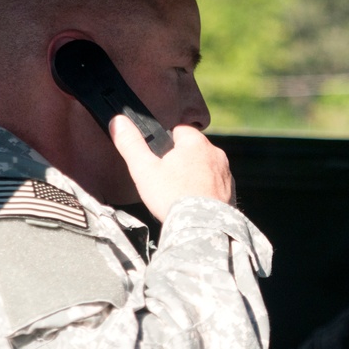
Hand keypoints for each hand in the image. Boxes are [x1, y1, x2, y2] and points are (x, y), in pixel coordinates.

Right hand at [109, 115, 235, 220]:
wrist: (203, 227)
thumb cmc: (172, 196)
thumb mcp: (144, 169)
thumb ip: (131, 144)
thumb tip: (118, 121)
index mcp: (195, 142)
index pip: (179, 130)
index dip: (165, 143)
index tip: (158, 160)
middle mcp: (215, 153)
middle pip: (192, 149)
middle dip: (180, 160)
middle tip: (165, 180)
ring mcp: (226, 173)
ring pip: (204, 167)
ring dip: (194, 176)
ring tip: (179, 194)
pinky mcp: (231, 191)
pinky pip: (214, 185)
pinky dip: (205, 191)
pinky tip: (193, 204)